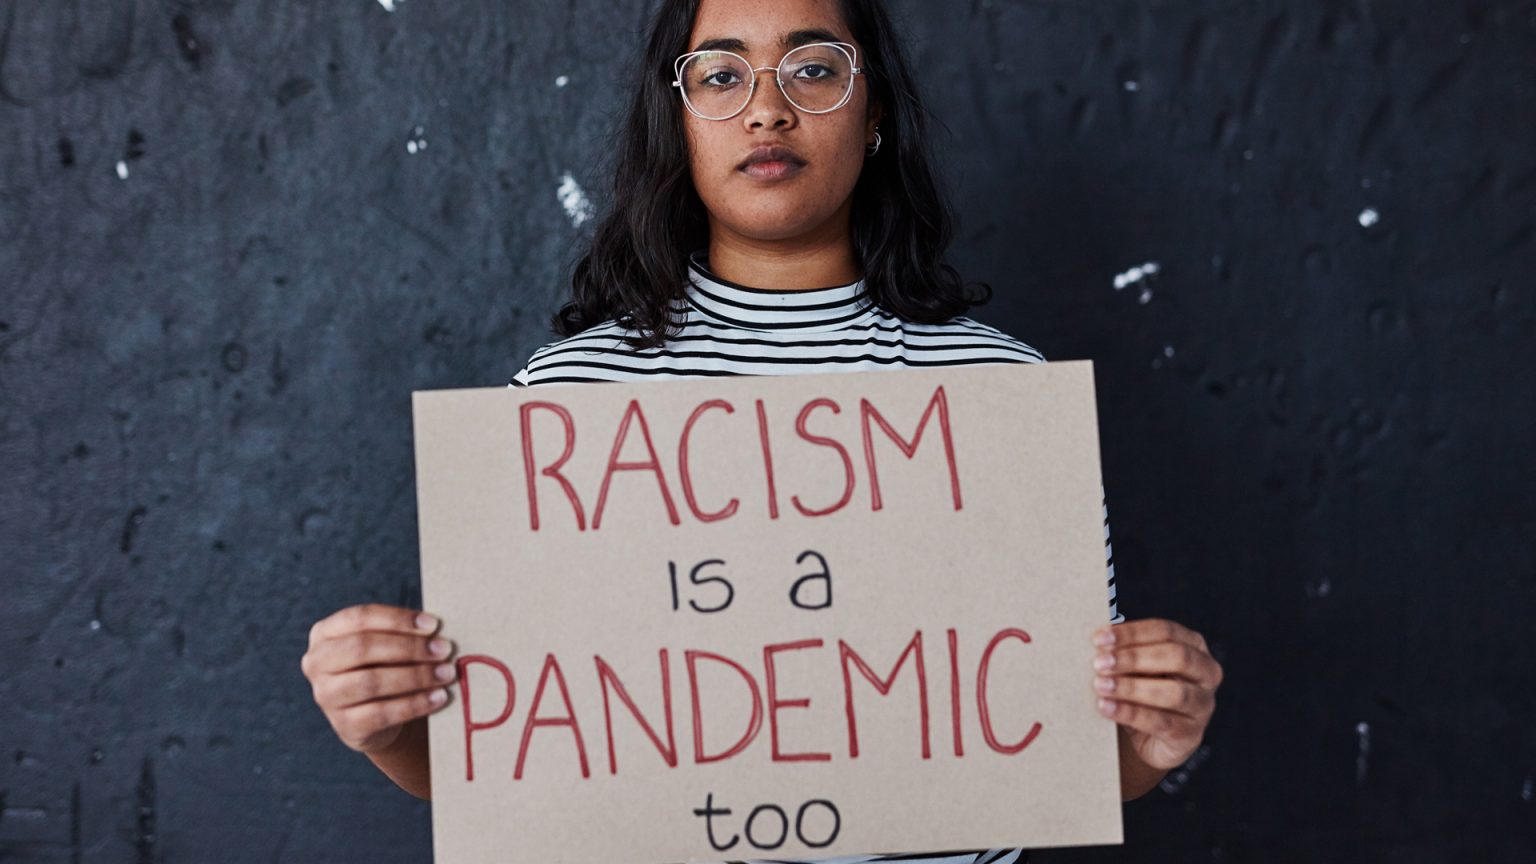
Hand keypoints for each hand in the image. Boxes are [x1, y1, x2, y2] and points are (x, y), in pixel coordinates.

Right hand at [301, 603, 458, 752]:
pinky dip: (415, 704)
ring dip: (416, 676)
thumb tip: (437, 632)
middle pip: (362, 648)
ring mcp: (326, 696)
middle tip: (445, 649)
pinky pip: (381, 714)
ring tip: (447, 673)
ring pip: (371, 681)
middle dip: (409, 648)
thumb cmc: (385, 667)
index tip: (433, 625)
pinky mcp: (343, 725)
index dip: (397, 620)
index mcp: (325, 633)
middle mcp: (317, 663)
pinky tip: (439, 697)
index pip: (359, 618)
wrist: (376, 718)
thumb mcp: (386, 646)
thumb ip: (403, 634)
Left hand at [1091, 617, 1221, 769]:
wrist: (1147, 738)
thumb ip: (1124, 652)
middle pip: (1176, 657)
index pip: (1166, 631)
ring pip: (1174, 692)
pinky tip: (1106, 707)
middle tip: (1099, 663)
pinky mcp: (1191, 734)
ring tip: (1100, 685)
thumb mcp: (1136, 667)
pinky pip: (1161, 722)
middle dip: (1134, 658)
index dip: (1132, 633)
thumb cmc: (1141, 691)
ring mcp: (1203, 705)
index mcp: (1194, 646)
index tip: (1099, 639)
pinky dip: (1130, 713)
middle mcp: (1206, 673)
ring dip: (1132, 687)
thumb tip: (1097, 640)